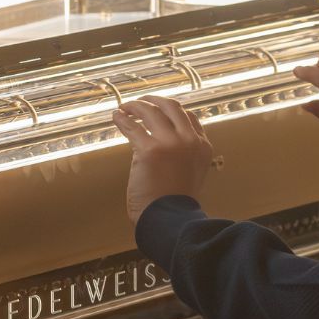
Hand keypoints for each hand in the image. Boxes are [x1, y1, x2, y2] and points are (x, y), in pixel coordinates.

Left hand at [111, 95, 216, 224]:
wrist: (169, 218)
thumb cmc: (175, 203)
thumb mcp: (191, 174)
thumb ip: (183, 156)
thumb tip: (163, 144)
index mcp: (202, 147)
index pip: (189, 118)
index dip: (171, 111)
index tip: (158, 110)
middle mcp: (189, 140)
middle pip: (171, 107)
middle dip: (154, 100)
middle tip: (141, 101)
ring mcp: (170, 143)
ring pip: (150, 112)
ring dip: (135, 106)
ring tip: (124, 108)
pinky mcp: (150, 149)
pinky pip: (132, 126)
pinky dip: (122, 118)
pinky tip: (116, 117)